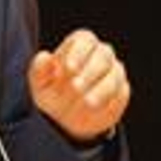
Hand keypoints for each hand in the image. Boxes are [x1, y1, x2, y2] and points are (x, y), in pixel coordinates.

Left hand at [27, 29, 130, 143]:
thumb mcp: (40, 84)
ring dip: (101, 89)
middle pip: (104, 53)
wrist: (65, 121)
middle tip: (76, 87)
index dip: (78, 52)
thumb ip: (39, 69)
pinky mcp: (121, 92)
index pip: (85, 39)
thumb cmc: (51, 93)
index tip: (68, 68)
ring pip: (115, 74)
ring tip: (86, 102)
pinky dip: (110, 101)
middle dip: (90, 71)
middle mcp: (100, 55)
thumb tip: (44, 56)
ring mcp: (113, 73)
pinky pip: (121, 93)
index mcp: (79, 45)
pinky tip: (96, 109)